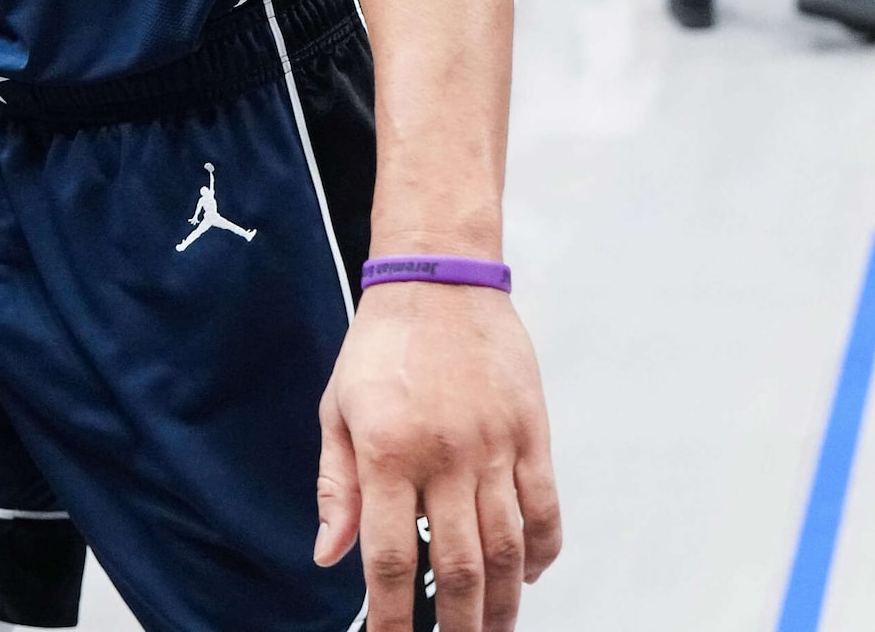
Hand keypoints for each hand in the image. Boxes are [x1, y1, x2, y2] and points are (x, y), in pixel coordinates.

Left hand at [314, 285, 561, 631]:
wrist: (438, 278)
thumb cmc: (381, 344)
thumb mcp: (338, 410)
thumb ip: (336, 487)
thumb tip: (329, 555)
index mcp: (387, 452)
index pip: (389, 557)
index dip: (392, 615)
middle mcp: (444, 455)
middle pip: (457, 565)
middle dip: (456, 624)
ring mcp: (495, 445)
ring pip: (507, 547)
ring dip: (501, 601)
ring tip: (493, 629)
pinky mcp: (532, 432)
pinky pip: (545, 507)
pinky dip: (542, 551)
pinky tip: (528, 575)